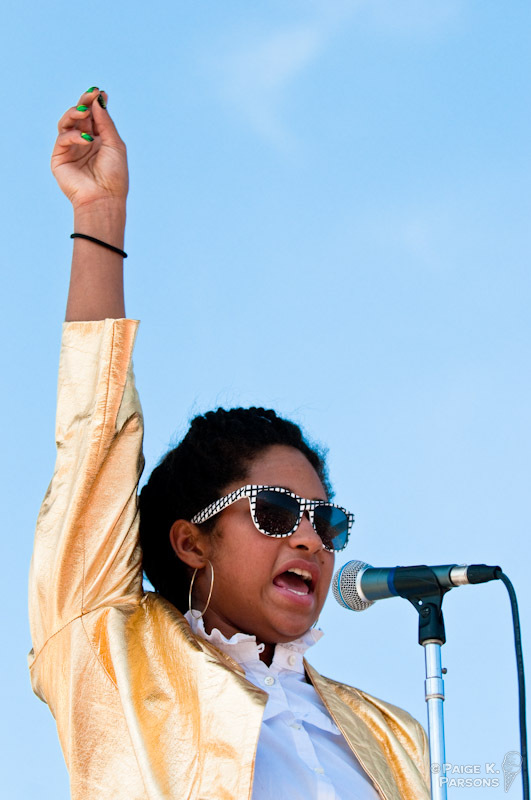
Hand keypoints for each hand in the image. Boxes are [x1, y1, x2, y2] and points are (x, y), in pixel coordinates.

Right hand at [52, 88, 128, 210]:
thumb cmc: (114, 175)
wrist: (104, 198)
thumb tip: (98, 99)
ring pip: (66, 123)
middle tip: (90, 94)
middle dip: (84, 103)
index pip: (93, 117)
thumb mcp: (115, 144)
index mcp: (99, 140)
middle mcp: (84, 143)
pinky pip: (63, 138)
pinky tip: (86, 139)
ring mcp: (71, 149)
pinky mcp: (59, 157)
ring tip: (84, 112)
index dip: (95, 103)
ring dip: (75, 113)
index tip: (99, 92)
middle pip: (79, 116)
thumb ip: (105, 122)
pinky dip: (73, 135)